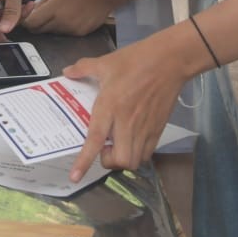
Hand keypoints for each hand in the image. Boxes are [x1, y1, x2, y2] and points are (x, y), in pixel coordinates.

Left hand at [23, 0, 119, 36]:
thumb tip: (34, 10)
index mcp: (54, 9)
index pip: (31, 24)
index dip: (26, 21)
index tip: (26, 16)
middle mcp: (62, 22)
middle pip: (40, 30)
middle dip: (37, 23)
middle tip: (40, 13)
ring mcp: (72, 30)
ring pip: (52, 32)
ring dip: (50, 24)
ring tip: (59, 10)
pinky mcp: (80, 33)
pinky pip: (65, 33)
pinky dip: (63, 26)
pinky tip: (70, 14)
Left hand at [64, 33, 187, 182]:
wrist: (170, 60)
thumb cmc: (136, 60)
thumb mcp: (106, 62)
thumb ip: (84, 68)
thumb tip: (67, 72)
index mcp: (110, 105)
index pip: (95, 139)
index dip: (84, 160)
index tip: (74, 176)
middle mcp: (127, 122)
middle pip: (120, 160)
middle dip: (108, 161)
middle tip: (103, 149)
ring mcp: (145, 128)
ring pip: (134, 161)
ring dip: (123, 160)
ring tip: (117, 146)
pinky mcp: (158, 129)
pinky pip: (147, 153)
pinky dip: (138, 154)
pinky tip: (132, 142)